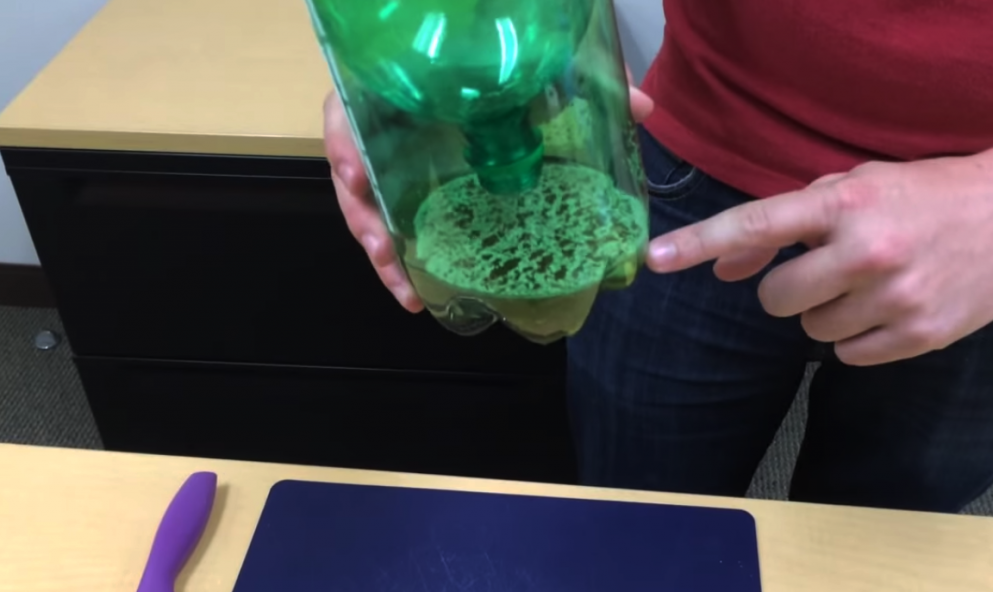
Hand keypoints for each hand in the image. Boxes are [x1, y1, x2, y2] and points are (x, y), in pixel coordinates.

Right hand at [323, 82, 653, 311]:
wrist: (484, 56)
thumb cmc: (494, 63)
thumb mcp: (531, 71)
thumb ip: (583, 82)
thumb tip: (639, 107)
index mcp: (396, 89)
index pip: (348, 109)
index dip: (344, 142)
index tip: (352, 172)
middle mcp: (383, 127)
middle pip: (352, 172)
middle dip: (363, 216)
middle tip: (385, 247)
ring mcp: (390, 161)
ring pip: (365, 208)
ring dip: (380, 249)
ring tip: (403, 286)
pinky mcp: (404, 188)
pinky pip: (390, 223)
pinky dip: (400, 259)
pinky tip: (415, 291)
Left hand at [646, 151, 992, 365]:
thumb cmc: (919, 195)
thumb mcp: (850, 188)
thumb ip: (783, 225)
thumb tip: (723, 268)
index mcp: (845, 203)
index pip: (755, 224)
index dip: (698, 242)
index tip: (654, 259)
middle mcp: (867, 251)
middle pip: (774, 299)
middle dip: (785, 288)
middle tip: (822, 268)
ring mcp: (896, 298)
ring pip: (809, 330)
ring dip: (825, 310)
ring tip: (866, 281)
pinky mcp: (920, 336)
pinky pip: (847, 355)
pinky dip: (857, 335)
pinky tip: (888, 305)